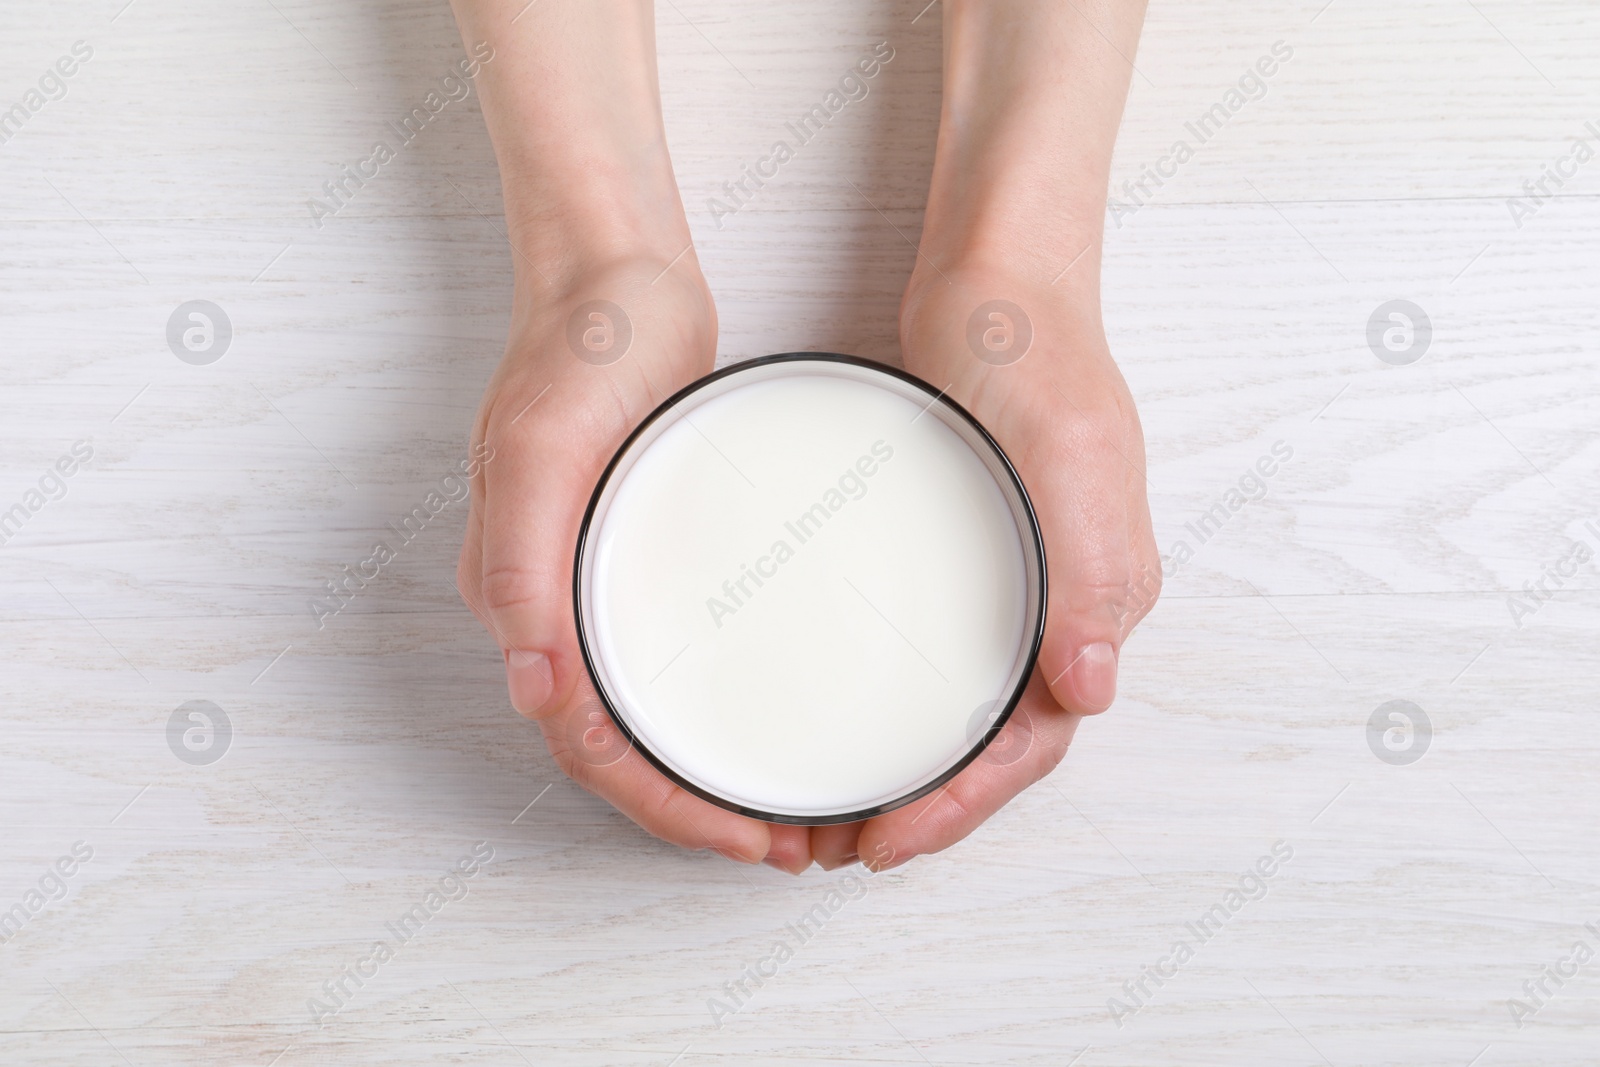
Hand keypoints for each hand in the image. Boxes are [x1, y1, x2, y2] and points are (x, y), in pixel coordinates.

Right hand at [456, 252, 817, 872]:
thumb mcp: (542, 446)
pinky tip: (773, 712)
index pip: (587, 744)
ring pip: (648, 713)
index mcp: (521, 596)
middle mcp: (555, 605)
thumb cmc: (574, 350)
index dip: (664, 806)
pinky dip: (716, 705)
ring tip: (790, 806)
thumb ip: (521, 561)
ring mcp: (600, 581)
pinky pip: (674, 656)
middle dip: (697, 808)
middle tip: (787, 842)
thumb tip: (532, 683)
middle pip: (620, 747)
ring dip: (709, 772)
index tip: (743, 836)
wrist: (614, 277)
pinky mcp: (645, 552)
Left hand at [810, 258, 1160, 870]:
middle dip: (926, 806)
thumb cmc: (1038, 353)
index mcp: (1097, 597)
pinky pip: (937, 651)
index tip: (887, 840)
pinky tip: (840, 708)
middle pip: (995, 742)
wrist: (997, 277)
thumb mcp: (1071, 457)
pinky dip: (893, 700)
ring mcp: (1013, 577)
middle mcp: (1060, 603)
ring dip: (908, 767)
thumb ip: (1090, 571)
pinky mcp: (967, 549)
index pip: (1034, 741)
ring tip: (831, 808)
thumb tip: (1090, 691)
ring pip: (963, 707)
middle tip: (840, 847)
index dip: (963, 804)